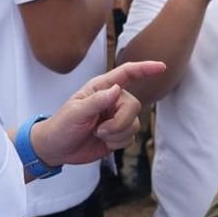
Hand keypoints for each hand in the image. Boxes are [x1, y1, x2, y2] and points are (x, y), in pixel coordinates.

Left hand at [31, 61, 166, 166]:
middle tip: (100, 130)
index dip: (145, 68)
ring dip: (117, 134)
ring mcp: (116, 117)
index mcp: (101, 88)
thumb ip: (97, 101)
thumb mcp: (75, 112)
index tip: (161, 67)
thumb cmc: (61, 126)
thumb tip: (117, 90)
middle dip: (120, 122)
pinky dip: (117, 143)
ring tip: (98, 134)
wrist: (56, 149)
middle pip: (134, 105)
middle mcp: (112, 100)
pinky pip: (131, 137)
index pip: (127, 74)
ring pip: (134, 123)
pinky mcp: (118, 133)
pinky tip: (103, 142)